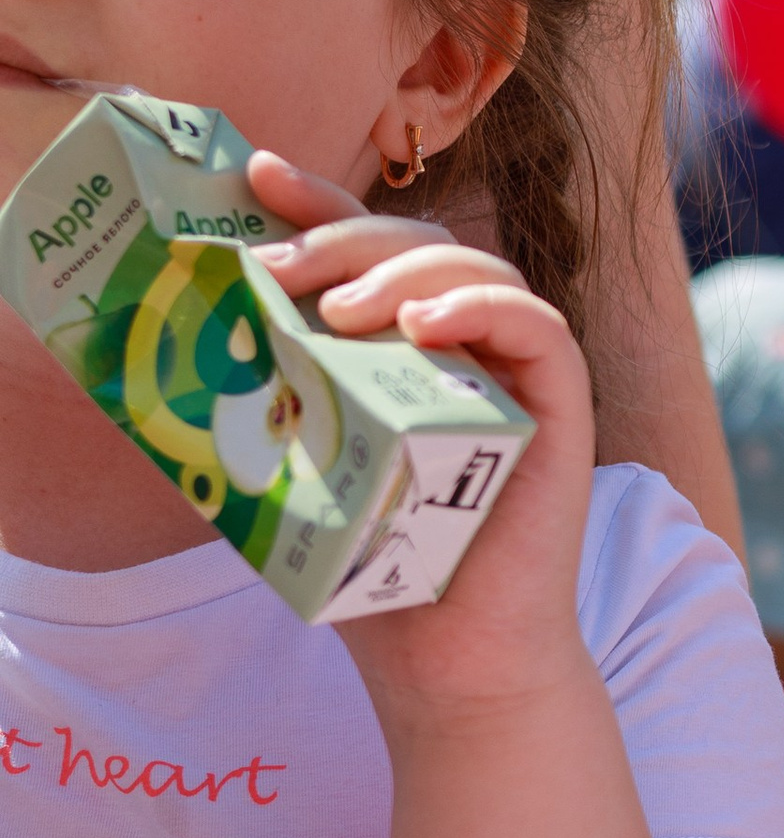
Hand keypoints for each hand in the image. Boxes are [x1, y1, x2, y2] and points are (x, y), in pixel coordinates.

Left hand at [245, 150, 594, 717]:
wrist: (446, 661)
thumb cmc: (376, 570)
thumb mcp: (298, 470)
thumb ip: (260, 408)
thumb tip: (169, 356)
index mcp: (402, 347)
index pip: (364, 250)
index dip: (317, 202)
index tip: (257, 176)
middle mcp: (463, 345)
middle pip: (414, 243)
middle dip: (343, 237)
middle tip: (281, 266)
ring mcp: (515, 372)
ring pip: (474, 270)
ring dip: (401, 271)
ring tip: (342, 315)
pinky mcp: (561, 407)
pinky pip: (536, 327)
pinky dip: (480, 308)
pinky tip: (423, 325)